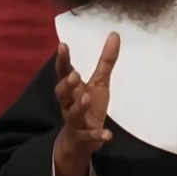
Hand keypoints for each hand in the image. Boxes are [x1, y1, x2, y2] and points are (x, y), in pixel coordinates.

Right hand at [54, 32, 119, 158]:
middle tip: (74, 74)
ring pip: (72, 114)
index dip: (62, 60)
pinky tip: (108, 135)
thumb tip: (115, 34)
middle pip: (61, 93)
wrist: (81, 141)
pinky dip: (96, 136)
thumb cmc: (88, 106)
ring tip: (86, 98)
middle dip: (66, 84)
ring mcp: (74, 121)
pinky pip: (88, 137)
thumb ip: (106, 61)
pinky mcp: (82, 137)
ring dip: (79, 106)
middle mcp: (68, 104)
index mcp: (72, 89)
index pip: (63, 72)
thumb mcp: (100, 82)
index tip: (63, 46)